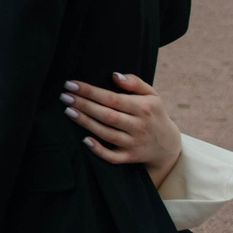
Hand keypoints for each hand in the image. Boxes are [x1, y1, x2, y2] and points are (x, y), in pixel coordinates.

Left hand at [66, 72, 182, 185]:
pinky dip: (99, 150)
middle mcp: (139, 126)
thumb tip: (114, 76)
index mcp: (144, 108)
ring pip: (107, 133)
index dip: (91, 91)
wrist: (168, 144)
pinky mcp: (130, 157)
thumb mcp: (152, 95)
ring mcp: (134, 143)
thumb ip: (135, 83)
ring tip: (68, 111)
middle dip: (84, 105)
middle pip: (107, 115)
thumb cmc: (153, 113)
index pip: (113, 98)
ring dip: (86, 123)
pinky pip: (113, 157)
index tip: (71, 84)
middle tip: (64, 96)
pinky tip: (84, 140)